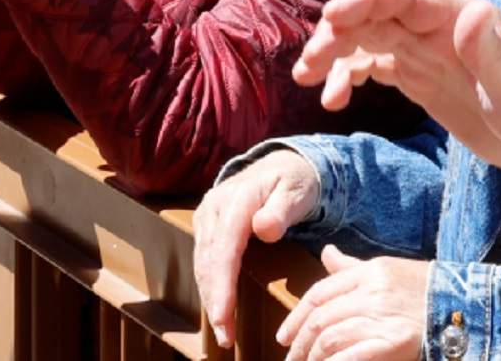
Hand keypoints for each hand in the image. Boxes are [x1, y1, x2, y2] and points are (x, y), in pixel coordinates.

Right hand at [193, 149, 322, 349]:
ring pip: (203, 264)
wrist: (282, 164)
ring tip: (223, 331)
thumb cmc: (295, 180)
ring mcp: (208, 216)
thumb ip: (281, 210)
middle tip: (226, 335)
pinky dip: (210, 287)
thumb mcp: (298, 190)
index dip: (222, 284)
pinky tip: (218, 309)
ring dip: (210, 299)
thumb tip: (263, 229)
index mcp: (237, 200)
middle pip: (209, 261)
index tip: (224, 315)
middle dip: (215, 301)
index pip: (224, 248)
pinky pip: (205, 260)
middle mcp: (215, 207)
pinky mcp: (207, 226)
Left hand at [274, 246, 425, 360]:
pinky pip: (351, 354)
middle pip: (321, 318)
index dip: (296, 316)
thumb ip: (352, 267)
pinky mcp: (393, 341)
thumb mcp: (387, 270)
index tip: (284, 336)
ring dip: (313, 357)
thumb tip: (326, 253)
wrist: (464, 308)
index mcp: (369, 273)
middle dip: (300, 342)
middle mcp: (372, 292)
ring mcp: (382, 317)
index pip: (319, 293)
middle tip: (290, 359)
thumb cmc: (424, 290)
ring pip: (331, 337)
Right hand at [293, 0, 500, 180]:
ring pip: (371, 40)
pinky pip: (378, 68)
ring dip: (337, 54)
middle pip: (378, 17)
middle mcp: (440, 30)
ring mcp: (430, 54)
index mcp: (461, 20)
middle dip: (339, 33)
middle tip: (308, 64)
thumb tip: (471, 12)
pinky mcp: (425, 80)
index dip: (365, 1)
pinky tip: (334, 99)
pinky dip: (351, 77)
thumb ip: (493, 54)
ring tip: (307, 78)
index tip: (330, 19)